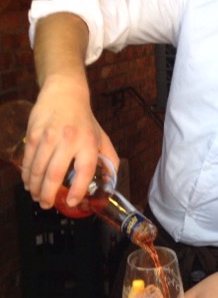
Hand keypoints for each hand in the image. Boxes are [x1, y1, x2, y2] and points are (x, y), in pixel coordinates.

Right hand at [22, 80, 117, 208]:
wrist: (64, 93)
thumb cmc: (84, 119)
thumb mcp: (101, 136)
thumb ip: (108, 158)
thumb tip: (110, 181)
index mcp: (88, 142)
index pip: (84, 170)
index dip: (78, 189)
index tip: (72, 201)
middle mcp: (68, 139)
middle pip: (55, 174)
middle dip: (49, 194)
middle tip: (47, 205)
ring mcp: (49, 136)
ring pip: (38, 169)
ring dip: (35, 187)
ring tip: (37, 197)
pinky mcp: (34, 133)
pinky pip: (28, 159)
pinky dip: (26, 175)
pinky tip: (28, 183)